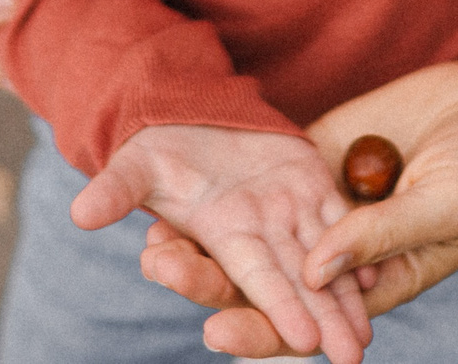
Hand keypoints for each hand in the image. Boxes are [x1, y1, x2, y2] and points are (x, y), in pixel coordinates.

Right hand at [74, 124, 374, 363]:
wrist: (189, 117)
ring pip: (324, 260)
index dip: (278, 305)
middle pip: (296, 283)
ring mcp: (288, 208)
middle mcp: (259, 229)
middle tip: (350, 358)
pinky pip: (338, 218)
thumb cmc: (156, 147)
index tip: (303, 339)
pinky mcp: (310, 182)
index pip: (254, 275)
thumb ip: (116, 190)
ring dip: (346, 300)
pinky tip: (376, 275)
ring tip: (366, 339)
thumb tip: (80, 215)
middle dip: (323, 321)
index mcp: (222, 230)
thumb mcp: (136, 164)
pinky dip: (358, 246)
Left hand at [140, 62, 457, 357]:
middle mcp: (341, 252)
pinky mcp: (319, 159)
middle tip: (159, 266)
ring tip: (151, 237)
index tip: (215, 333)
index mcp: (374, 282)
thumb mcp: (446, 205)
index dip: (262, 331)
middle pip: (266, 278)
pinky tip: (180, 181)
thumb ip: (381, 236)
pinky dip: (226, 188)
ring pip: (257, 233)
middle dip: (211, 281)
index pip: (308, 322)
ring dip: (206, 239)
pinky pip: (267, 181)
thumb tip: (313, 272)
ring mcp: (325, 204)